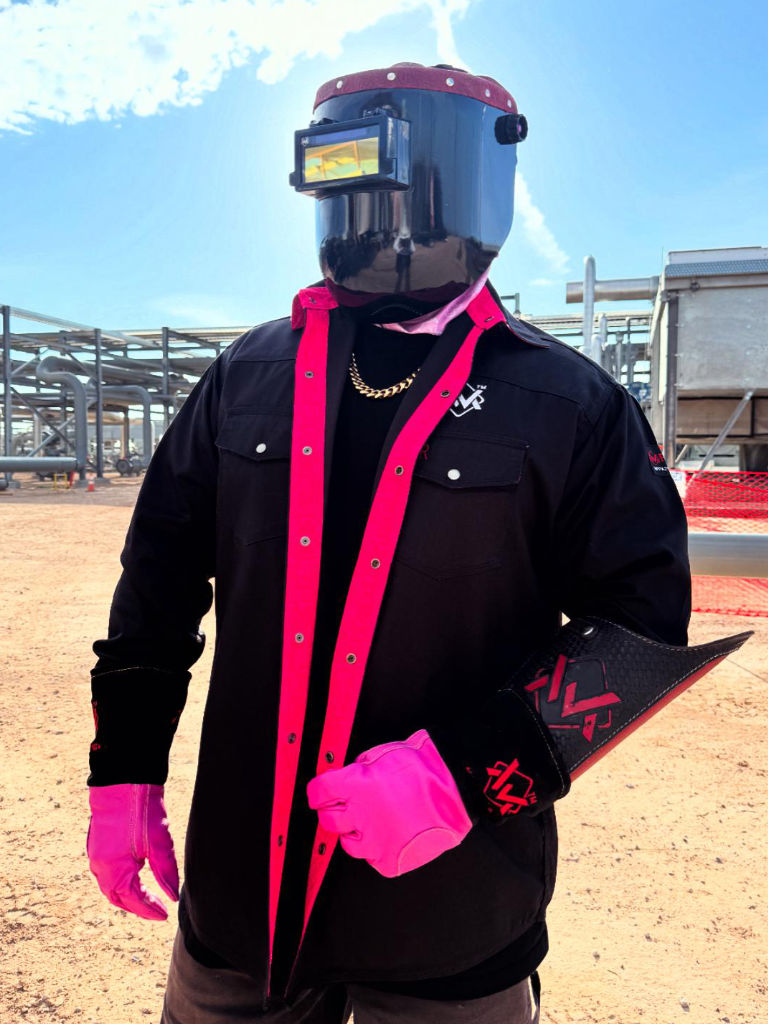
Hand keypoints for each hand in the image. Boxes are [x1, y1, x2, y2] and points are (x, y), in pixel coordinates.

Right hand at [87, 783, 178, 919]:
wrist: (122, 780)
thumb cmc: (142, 810)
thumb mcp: (159, 843)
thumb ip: (166, 872)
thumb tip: (171, 897)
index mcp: (114, 870)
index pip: (134, 900)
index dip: (150, 910)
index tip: (165, 915)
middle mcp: (99, 867)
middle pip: (118, 898)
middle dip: (137, 907)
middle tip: (157, 911)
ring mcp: (95, 856)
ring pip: (110, 887)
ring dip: (127, 896)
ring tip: (147, 898)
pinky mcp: (96, 845)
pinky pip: (105, 873)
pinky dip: (119, 882)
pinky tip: (132, 878)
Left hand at [307, 729, 471, 877]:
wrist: (456, 794)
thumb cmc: (423, 769)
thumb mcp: (384, 755)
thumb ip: (359, 770)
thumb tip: (344, 780)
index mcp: (356, 786)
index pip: (318, 792)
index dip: (317, 792)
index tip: (320, 794)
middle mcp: (360, 816)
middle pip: (327, 819)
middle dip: (332, 810)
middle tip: (343, 806)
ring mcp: (374, 842)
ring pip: (347, 843)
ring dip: (354, 831)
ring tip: (371, 822)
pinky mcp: (389, 861)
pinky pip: (371, 858)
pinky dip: (376, 847)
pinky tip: (389, 834)